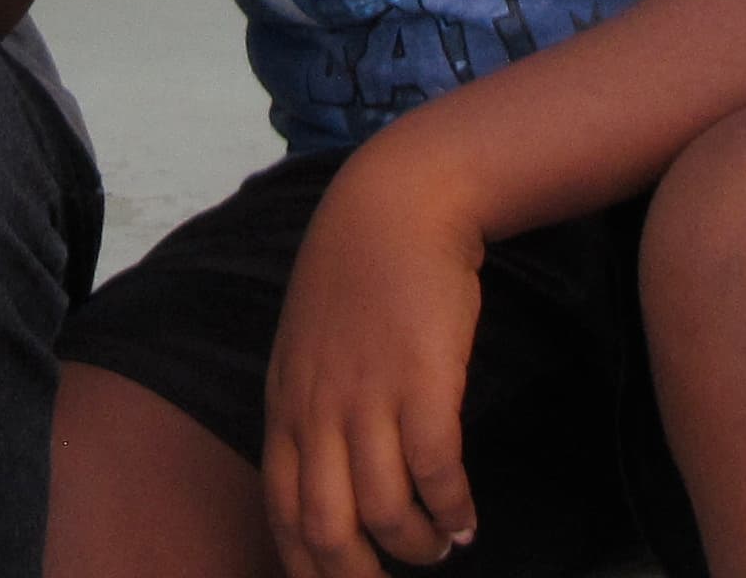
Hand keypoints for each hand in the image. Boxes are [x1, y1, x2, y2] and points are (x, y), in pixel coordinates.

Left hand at [264, 142, 489, 575]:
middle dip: (357, 577)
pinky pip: (435, 473)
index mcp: (285, 405)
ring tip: (439, 546)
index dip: (306, 567)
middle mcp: (317, 411)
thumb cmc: (356, 275)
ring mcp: (369, 398)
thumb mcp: (306, 346)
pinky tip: (465, 517)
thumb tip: (325, 476)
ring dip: (415, 545)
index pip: (281, 513)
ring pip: (383, 512)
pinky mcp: (423, 383)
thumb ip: (307, 408)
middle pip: (326, 528)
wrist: (397, 205)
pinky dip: (451, 509)